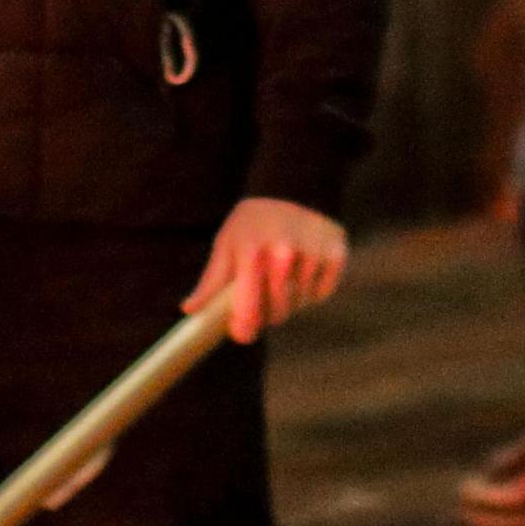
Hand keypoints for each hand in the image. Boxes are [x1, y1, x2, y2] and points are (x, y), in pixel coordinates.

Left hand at [186, 197, 346, 344]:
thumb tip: (189, 309)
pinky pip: (322, 292)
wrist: (289, 189)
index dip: (246, 326)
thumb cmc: (250, 227)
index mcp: (251, 249)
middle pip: (279, 310)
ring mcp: (311, 249)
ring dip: (292, 300)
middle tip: (265, 303)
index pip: (249, 304)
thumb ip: (211, 283)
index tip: (243, 335)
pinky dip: (314, 290)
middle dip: (271, 313)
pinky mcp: (335, 250)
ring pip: (301, 302)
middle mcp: (283, 248)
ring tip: (284, 278)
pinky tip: (305, 269)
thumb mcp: (226, 246)